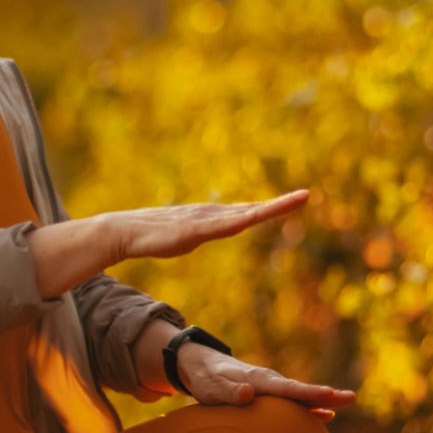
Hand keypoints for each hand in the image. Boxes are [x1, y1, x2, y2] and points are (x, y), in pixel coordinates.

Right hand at [106, 189, 308, 263]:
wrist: (125, 230)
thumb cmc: (154, 236)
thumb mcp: (188, 236)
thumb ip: (203, 233)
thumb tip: (211, 233)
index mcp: (215, 217)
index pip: (249, 212)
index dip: (274, 206)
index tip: (298, 200)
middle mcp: (213, 214)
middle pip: (253, 209)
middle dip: (280, 204)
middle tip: (307, 196)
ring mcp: (204, 220)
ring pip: (244, 215)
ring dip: (269, 209)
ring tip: (292, 201)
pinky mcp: (192, 229)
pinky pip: (221, 226)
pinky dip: (240, 220)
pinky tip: (252, 218)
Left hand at [175, 343, 356, 420]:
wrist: (203, 365)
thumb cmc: (207, 379)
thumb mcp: (212, 388)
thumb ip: (230, 392)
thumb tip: (249, 393)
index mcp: (259, 380)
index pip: (288, 389)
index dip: (308, 394)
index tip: (328, 395)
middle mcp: (270, 382)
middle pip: (302, 391)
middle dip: (326, 395)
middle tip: (350, 397)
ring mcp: (272, 388)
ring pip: (302, 396)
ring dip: (323, 401)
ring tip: (345, 404)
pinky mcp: (270, 395)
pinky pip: (295, 402)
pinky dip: (311, 408)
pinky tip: (325, 416)